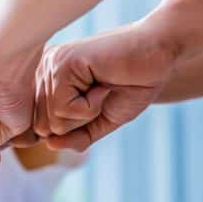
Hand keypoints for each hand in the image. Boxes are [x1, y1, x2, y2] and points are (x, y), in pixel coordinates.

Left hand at [35, 23, 176, 151]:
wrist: (158, 56)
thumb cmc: (133, 84)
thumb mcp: (101, 120)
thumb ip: (76, 137)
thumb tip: (50, 145)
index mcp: (49, 82)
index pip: (43, 129)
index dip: (76, 127)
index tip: (97, 100)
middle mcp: (44, 71)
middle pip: (44, 128)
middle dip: (80, 123)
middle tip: (102, 94)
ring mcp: (51, 65)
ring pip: (53, 122)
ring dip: (87, 113)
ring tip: (103, 87)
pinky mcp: (62, 63)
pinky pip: (63, 109)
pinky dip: (90, 106)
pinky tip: (103, 83)